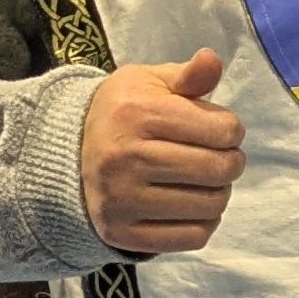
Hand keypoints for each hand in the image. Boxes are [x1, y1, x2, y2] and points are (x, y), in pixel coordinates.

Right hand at [79, 49, 243, 254]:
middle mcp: (126, 158)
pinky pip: (194, 237)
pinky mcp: (122, 234)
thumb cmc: (123, 114)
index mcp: (136, 114)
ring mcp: (122, 201)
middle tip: (215, 156)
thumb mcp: (149, 83)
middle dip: (230, 161)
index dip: (231, 129)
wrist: (67, 156)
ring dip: (219, 192)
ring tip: (200, 179)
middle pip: (221, 169)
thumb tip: (211, 60)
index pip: (224, 130)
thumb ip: (187, 75)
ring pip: (212, 205)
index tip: (216, 129)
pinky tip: (188, 204)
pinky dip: (203, 222)